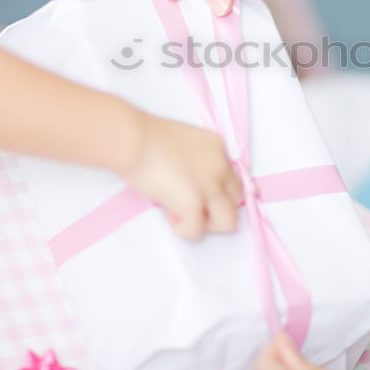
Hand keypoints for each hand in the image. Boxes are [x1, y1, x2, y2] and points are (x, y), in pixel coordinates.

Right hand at [122, 112, 243, 240]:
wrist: (133, 139)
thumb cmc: (144, 137)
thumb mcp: (182, 142)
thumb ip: (194, 160)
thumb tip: (188, 182)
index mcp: (217, 147)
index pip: (232, 178)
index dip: (214, 188)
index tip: (190, 187)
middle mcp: (220, 166)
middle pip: (236, 200)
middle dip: (215, 207)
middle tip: (187, 202)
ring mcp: (210, 186)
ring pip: (228, 222)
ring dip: (206, 222)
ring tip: (182, 211)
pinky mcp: (194, 203)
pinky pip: (197, 232)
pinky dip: (183, 228)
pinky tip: (170, 213)